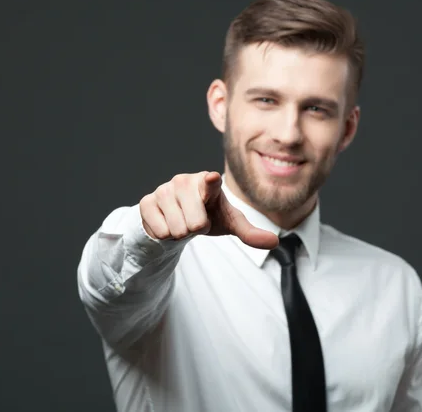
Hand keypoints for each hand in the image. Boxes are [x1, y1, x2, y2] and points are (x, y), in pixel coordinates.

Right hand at [139, 171, 278, 249]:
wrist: (178, 217)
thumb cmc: (208, 215)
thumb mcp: (230, 224)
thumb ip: (250, 233)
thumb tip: (274, 242)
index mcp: (208, 183)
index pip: (211, 183)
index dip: (211, 183)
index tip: (212, 179)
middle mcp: (185, 181)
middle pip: (195, 224)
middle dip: (197, 229)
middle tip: (196, 220)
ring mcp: (164, 189)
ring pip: (176, 229)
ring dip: (181, 232)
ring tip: (182, 221)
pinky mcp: (147, 201)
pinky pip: (159, 231)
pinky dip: (165, 235)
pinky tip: (168, 223)